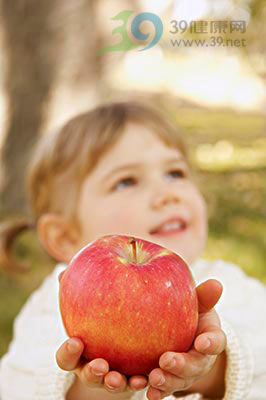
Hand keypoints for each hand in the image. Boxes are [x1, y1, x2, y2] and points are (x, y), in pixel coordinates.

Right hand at [56, 271, 147, 396]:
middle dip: (94, 373)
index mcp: (80, 352)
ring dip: (118, 383)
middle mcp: (95, 367)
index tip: (75, 341)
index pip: (66, 357)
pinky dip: (142, 379)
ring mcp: (115, 375)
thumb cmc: (103, 308)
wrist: (130, 324)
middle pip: (90, 375)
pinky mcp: (135, 375)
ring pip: (113, 384)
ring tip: (128, 378)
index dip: (68, 352)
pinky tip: (151, 374)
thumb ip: (79, 287)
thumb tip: (64, 272)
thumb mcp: (91, 298)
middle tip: (102, 365)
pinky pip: (138, 380)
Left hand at [147, 279, 225, 399]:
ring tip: (153, 378)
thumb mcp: (197, 303)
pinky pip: (162, 388)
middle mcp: (200, 360)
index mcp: (210, 339)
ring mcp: (184, 373)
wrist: (181, 333)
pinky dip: (156, 391)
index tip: (201, 342)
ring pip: (178, 381)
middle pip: (195, 366)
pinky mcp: (168, 380)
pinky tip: (144, 389)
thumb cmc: (190, 314)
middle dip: (182, 365)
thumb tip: (216, 283)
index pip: (215, 341)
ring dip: (167, 381)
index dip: (210, 343)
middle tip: (167, 360)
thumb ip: (204, 296)